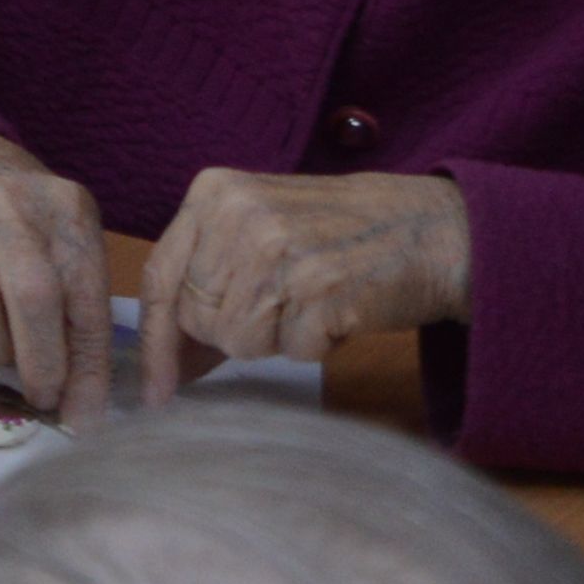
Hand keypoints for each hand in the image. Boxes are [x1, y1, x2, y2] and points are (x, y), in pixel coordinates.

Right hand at [0, 127, 115, 420]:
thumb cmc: (19, 215)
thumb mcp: (64, 238)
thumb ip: (81, 307)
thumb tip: (84, 399)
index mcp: (63, 205)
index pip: (85, 297)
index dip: (86, 365)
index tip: (84, 412)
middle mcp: (7, 204)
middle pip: (32, 300)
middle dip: (42, 364)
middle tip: (43, 396)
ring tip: (2, 348)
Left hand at [137, 168, 472, 399]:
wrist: (430, 229)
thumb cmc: (339, 237)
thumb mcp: (259, 234)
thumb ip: (208, 285)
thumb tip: (165, 364)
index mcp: (213, 193)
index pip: (160, 277)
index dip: (155, 341)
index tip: (153, 391)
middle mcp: (238, 215)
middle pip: (198, 319)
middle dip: (235, 331)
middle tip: (283, 303)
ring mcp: (278, 249)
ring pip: (240, 341)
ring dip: (277, 339)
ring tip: (311, 301)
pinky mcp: (320, 287)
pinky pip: (293, 351)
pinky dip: (316, 344)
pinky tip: (338, 309)